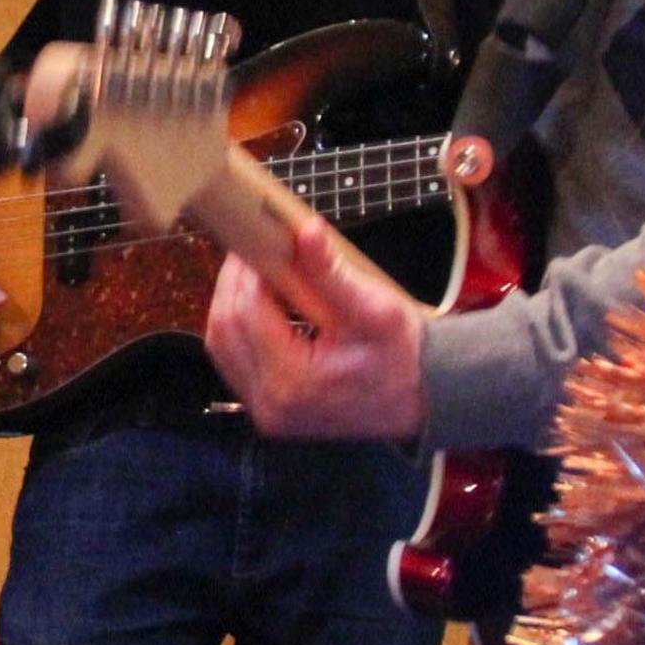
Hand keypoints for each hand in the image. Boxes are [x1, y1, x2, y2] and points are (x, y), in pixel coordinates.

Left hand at [202, 204, 429, 440]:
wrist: (423, 401)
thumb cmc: (403, 357)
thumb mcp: (377, 310)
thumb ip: (333, 273)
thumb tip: (305, 232)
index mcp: (295, 380)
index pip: (247, 313)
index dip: (247, 272)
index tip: (259, 241)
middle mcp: (271, 403)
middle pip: (224, 329)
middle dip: (233, 284)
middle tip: (254, 251)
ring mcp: (266, 412)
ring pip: (222, 346)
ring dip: (231, 304)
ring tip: (257, 274)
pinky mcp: (268, 410)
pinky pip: (234, 362)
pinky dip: (240, 328)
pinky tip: (262, 306)